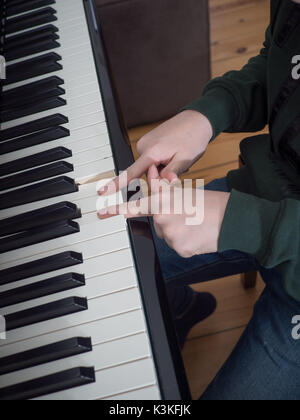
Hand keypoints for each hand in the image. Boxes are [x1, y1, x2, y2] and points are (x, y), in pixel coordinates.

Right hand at [98, 110, 212, 195]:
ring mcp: (145, 143)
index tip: (103, 192)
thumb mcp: (185, 159)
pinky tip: (173, 154)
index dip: (116, 184)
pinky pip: (152, 160)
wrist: (197, 119)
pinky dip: (161, 162)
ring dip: (162, 168)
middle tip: (178, 166)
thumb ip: (171, 174)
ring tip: (177, 158)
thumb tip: (162, 185)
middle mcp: (144, 146)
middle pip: (146, 174)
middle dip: (160, 176)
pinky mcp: (149, 142)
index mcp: (151, 151)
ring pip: (150, 168)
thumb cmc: (193, 137)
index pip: (131, 173)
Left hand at [98, 167, 229, 257]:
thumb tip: (153, 173)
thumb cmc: (210, 203)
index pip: (136, 206)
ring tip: (195, 225)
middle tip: (187, 216)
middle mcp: (162, 217)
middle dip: (168, 219)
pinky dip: (185, 243)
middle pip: (157, 222)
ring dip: (177, 232)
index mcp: (163, 200)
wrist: (232, 219)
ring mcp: (170, 235)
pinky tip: (197, 236)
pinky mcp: (179, 249)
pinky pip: (176, 246)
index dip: (117, 210)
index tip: (102, 213)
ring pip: (167, 235)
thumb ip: (165, 188)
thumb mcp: (185, 191)